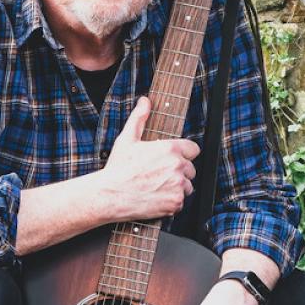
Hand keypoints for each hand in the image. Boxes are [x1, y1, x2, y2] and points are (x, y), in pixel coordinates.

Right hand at [98, 96, 199, 221]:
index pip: (193, 149)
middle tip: (159, 175)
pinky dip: (171, 202)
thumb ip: (140, 118)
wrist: (111, 195)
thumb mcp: (127, 139)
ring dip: (176, 188)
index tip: (173, 159)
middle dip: (179, 172)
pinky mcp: (175, 203)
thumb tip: (145, 101)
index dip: (183, 154)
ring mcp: (178, 185)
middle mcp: (177, 166)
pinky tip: (156, 197)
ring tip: (157, 187)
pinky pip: (181, 202)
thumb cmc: (118, 168)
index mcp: (169, 149)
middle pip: (191, 169)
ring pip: (187, 186)